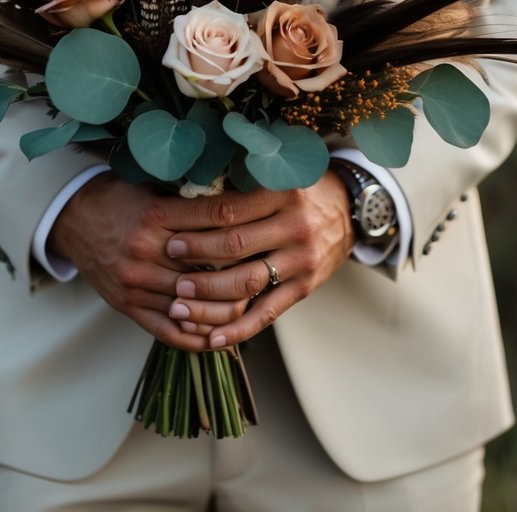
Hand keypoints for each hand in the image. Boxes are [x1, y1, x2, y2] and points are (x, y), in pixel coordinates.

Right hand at [47, 174, 249, 349]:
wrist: (74, 219)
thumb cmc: (121, 198)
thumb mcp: (153, 188)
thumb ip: (190, 198)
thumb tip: (240, 200)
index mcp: (154, 215)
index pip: (213, 219)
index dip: (245, 221)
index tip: (268, 221)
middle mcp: (144, 250)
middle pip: (208, 267)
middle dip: (242, 268)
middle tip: (270, 267)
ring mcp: (135, 283)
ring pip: (193, 305)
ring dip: (225, 307)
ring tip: (252, 302)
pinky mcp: (127, 306)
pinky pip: (168, 330)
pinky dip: (196, 336)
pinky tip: (220, 335)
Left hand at [164, 171, 353, 348]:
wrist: (348, 210)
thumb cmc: (300, 191)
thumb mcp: (276, 178)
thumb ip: (241, 189)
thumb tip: (185, 199)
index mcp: (281, 193)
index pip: (230, 212)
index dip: (197, 228)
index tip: (171, 238)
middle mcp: (294, 225)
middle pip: (236, 247)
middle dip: (197, 260)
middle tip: (169, 270)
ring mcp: (301, 259)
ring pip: (248, 283)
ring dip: (209, 296)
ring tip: (179, 303)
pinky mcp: (305, 287)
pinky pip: (268, 313)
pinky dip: (238, 329)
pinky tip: (212, 339)